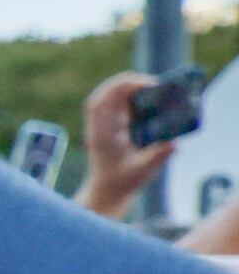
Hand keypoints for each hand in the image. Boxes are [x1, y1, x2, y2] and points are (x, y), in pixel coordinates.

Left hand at [82, 69, 183, 218]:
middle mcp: (99, 126)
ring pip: (109, 97)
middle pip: (104, 94)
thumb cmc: (123, 182)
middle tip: (153, 83)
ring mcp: (103, 125)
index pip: (101, 102)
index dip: (119, 87)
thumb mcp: (143, 170)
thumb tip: (174, 143)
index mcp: (101, 134)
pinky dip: (130, 97)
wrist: (108, 191)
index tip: (144, 85)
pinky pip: (116, 105)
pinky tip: (147, 98)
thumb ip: (157, 156)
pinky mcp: (110, 127)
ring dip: (128, 88)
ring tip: (152, 87)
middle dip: (126, 83)